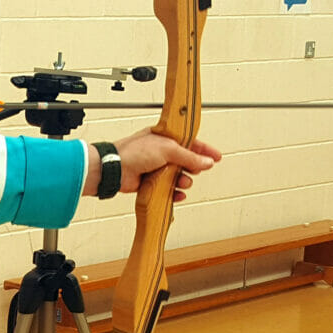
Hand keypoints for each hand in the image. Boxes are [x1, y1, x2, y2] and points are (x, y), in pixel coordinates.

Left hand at [84, 129, 221, 200]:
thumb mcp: (168, 149)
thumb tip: (207, 162)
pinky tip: (177, 195)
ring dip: (183, 181)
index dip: (204, 150)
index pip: (190, 142)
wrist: (115, 169)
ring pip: (178, 177)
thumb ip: (189, 157)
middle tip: (195, 171)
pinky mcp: (151, 182)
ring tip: (182, 182)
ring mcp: (156, 168)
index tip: (217, 157)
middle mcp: (161, 152)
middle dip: (193, 167)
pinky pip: (168, 189)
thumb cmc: (134, 152)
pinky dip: (174, 193)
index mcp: (164, 138)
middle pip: (186, 161)